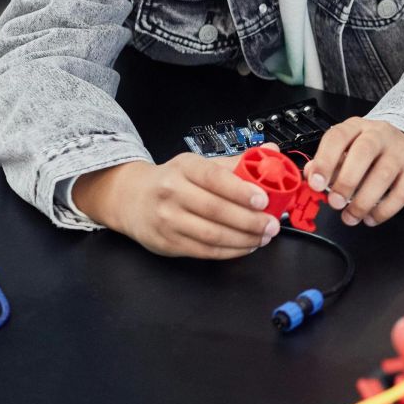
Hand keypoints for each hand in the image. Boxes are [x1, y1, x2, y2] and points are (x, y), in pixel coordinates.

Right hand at [72, 154, 278, 258]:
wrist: (132, 198)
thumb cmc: (174, 180)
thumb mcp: (200, 165)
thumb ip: (236, 163)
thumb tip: (271, 151)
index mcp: (185, 167)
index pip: (214, 178)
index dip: (241, 190)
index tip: (264, 200)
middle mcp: (172, 192)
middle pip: (216, 210)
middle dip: (250, 221)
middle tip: (271, 225)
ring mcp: (167, 219)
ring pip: (212, 234)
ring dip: (243, 239)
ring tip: (263, 237)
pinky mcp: (167, 243)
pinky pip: (204, 251)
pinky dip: (229, 251)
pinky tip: (245, 246)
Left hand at [306, 118, 403, 226]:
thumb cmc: (370, 151)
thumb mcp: (346, 149)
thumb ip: (328, 162)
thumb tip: (311, 175)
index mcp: (356, 127)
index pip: (338, 137)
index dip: (325, 161)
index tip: (316, 183)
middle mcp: (380, 135)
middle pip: (364, 152)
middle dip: (346, 181)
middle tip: (335, 202)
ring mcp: (401, 151)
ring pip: (383, 174)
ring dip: (363, 201)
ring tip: (350, 216)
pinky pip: (402, 192)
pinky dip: (384, 210)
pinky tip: (371, 218)